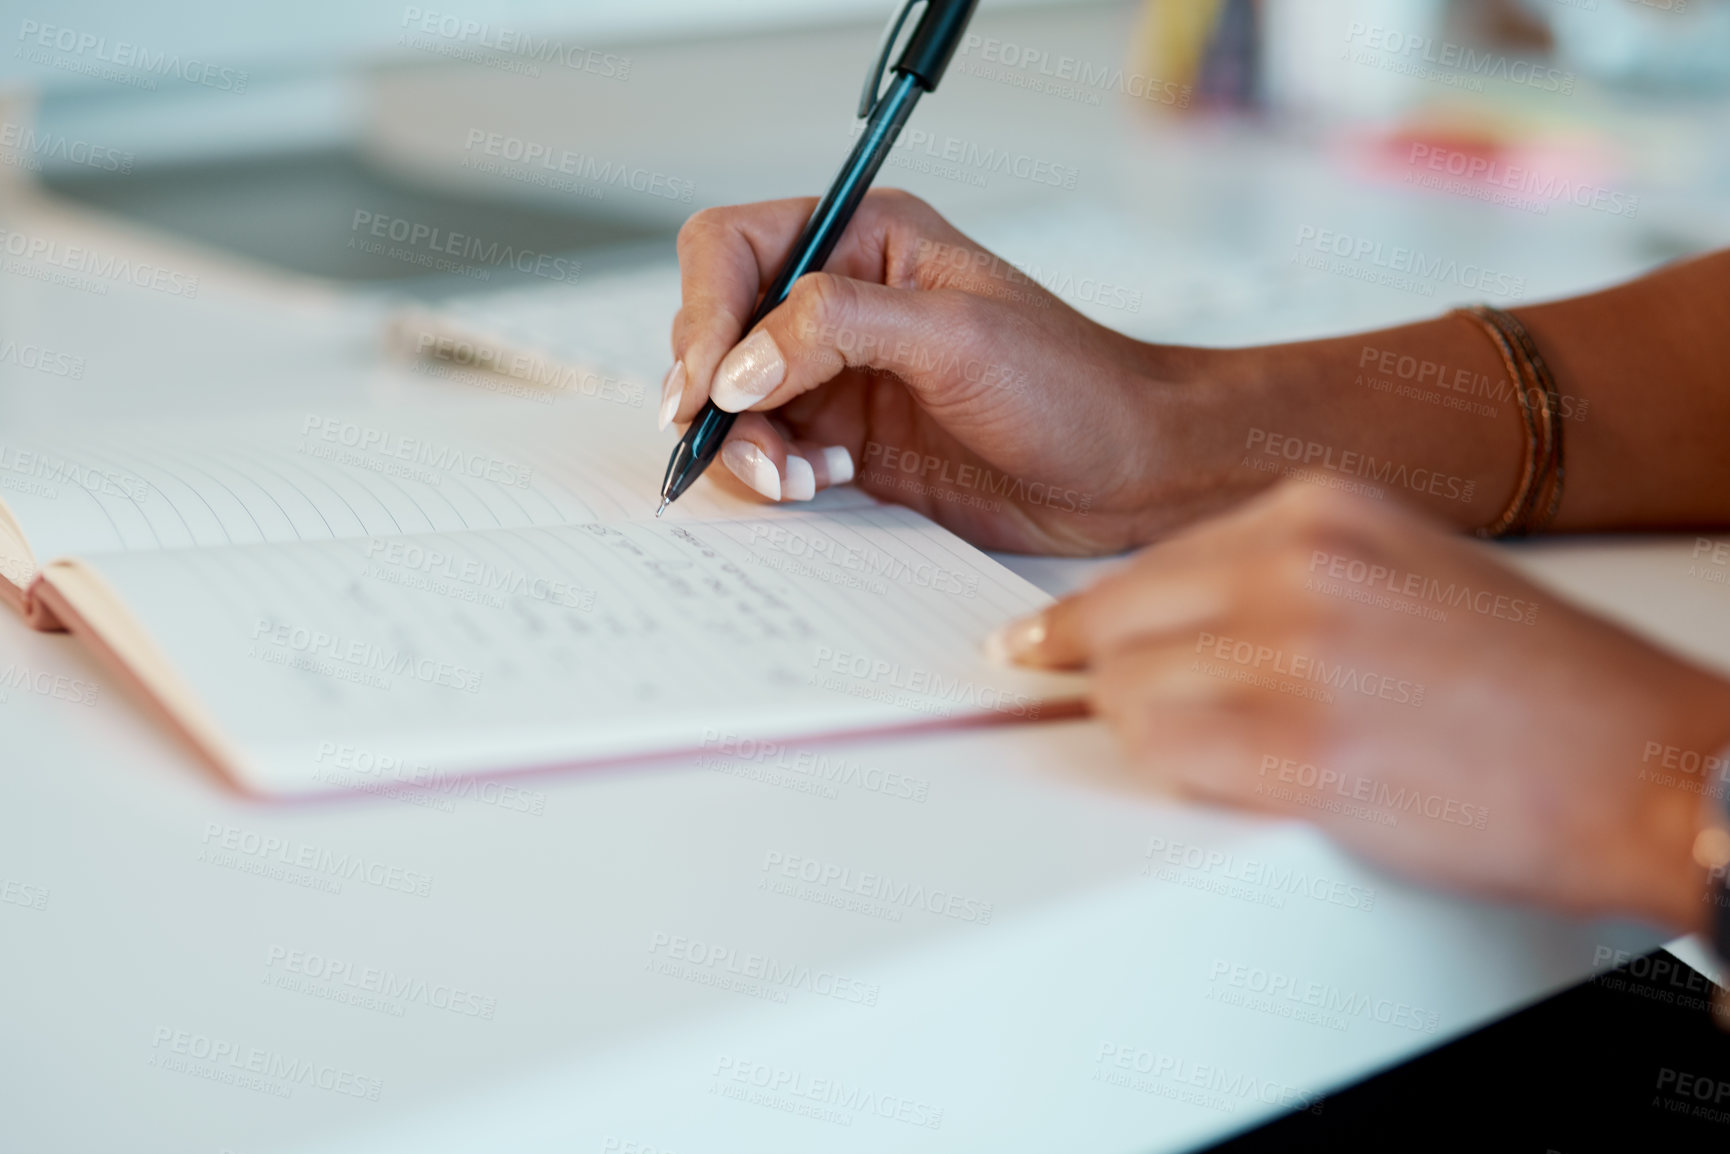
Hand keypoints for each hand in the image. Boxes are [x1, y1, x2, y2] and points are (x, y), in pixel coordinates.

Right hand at [664, 190, 1265, 553]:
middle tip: (740, 439)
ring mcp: (840, 375)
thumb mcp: (953, 335)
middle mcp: (839, 302)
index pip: (732, 248)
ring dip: (746, 443)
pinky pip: (771, 451)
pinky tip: (823, 483)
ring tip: (796, 477)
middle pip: (717, 328)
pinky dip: (774, 474)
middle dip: (716, 390)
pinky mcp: (850, 440)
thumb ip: (835, 329)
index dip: (705, 311)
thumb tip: (737, 366)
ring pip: (734, 401)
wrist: (1127, 470)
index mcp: (863, 240)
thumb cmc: (1068, 384)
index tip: (711, 384)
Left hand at [992, 479, 1729, 930]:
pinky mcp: (1310, 750)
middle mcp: (1302, 565)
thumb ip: (1280, 578)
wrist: (1655, 763)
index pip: (1147, 565)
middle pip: (1117, 624)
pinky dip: (1172, 776)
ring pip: (1127, 693)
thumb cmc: (1538, 686)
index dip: (1088, 623)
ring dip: (1142, 735)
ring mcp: (1303, 653)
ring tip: (1208, 756)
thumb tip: (1169, 625)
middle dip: (1098, 679)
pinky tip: (1223, 781)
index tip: (1044, 650)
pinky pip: (1166, 758)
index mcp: (1322, 510)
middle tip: (1091, 711)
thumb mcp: (1401, 571)